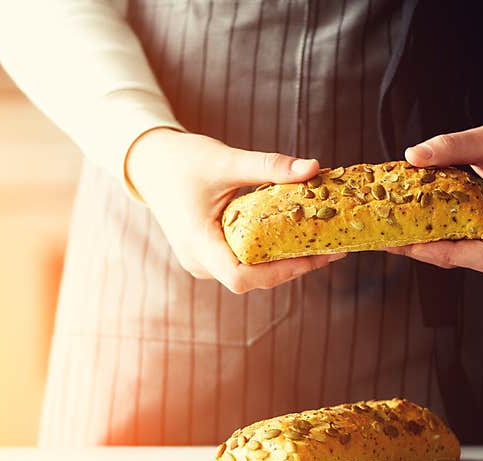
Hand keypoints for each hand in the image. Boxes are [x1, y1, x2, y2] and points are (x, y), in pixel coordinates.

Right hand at [125, 128, 346, 293]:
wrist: (150, 164)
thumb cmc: (182, 160)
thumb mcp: (226, 160)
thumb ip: (268, 166)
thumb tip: (315, 167)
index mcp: (198, 243)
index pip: (241, 277)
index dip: (281, 271)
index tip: (314, 254)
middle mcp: (199, 261)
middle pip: (253, 279)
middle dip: (293, 266)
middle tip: (332, 249)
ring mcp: (202, 263)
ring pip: (250, 275)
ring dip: (284, 263)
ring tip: (321, 245)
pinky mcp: (209, 256)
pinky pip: (244, 264)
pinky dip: (269, 255)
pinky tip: (295, 239)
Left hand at [386, 110, 482, 271]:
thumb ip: (452, 146)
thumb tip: (412, 155)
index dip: (445, 253)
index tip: (413, 244)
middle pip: (464, 259)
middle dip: (425, 250)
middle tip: (387, 239)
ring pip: (462, 254)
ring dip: (428, 245)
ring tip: (393, 233)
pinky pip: (464, 242)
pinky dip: (439, 236)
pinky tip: (413, 223)